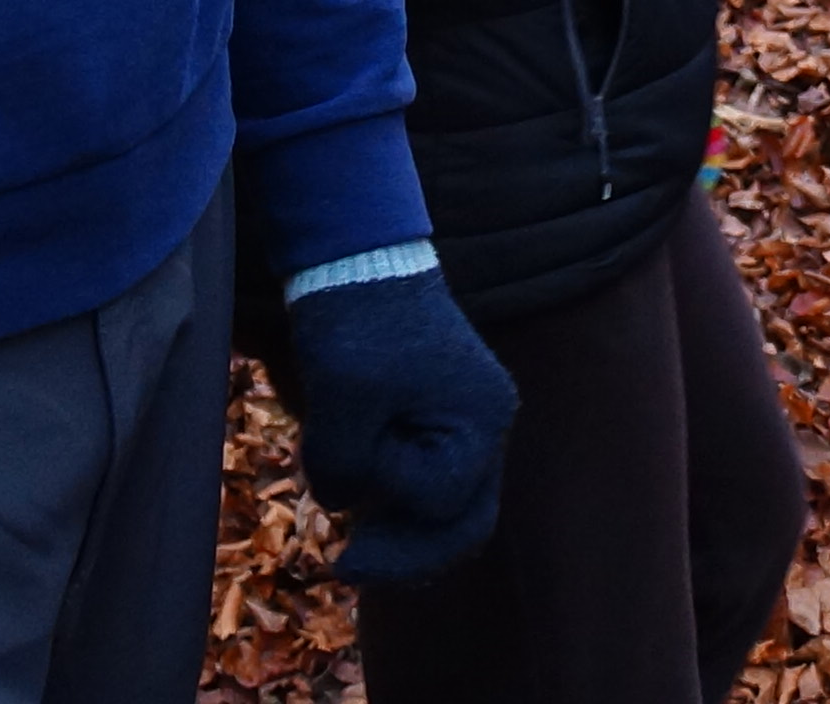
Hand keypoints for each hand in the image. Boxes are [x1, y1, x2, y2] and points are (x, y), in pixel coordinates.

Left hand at [285, 268, 517, 583]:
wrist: (361, 264)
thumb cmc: (358, 326)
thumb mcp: (341, 401)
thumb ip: (342, 468)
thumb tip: (345, 506)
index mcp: (479, 419)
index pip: (442, 502)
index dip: (391, 497)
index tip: (351, 464)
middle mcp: (488, 426)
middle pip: (463, 523)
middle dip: (405, 553)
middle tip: (345, 564)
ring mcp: (468, 424)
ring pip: (448, 510)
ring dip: (400, 530)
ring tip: (350, 540)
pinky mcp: (441, 420)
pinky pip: (432, 484)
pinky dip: (397, 502)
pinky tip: (358, 497)